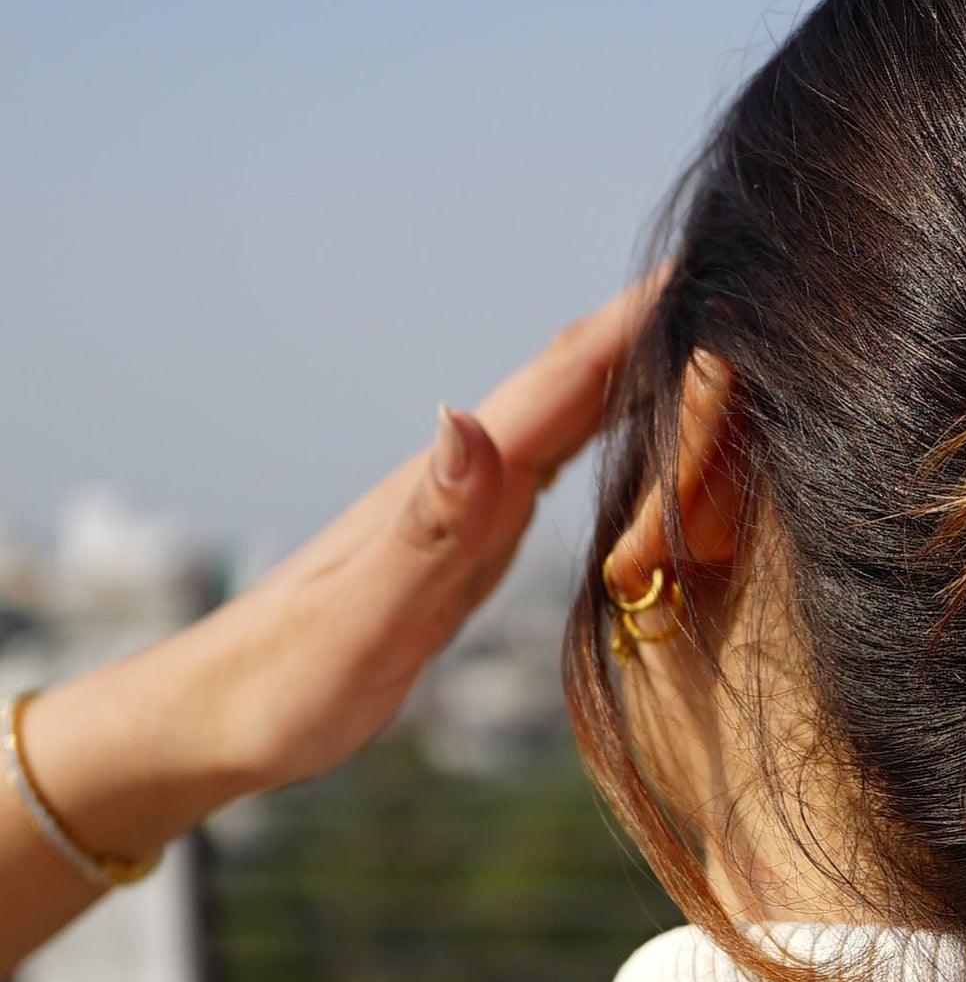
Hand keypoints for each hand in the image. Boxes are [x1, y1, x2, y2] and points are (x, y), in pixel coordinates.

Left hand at [1, 286, 646, 970]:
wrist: (214, 717)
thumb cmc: (283, 684)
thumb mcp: (361, 618)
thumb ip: (426, 527)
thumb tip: (470, 417)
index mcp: (451, 487)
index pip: (563, 385)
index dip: (639, 324)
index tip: (714, 264)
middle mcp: (463, 479)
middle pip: (571, 380)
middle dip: (650, 322)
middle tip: (735, 272)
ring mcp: (466, 507)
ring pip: (568, 413)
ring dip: (634, 362)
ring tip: (706, 325)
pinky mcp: (468, 542)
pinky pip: (557, 463)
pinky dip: (606, 425)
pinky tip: (631, 424)